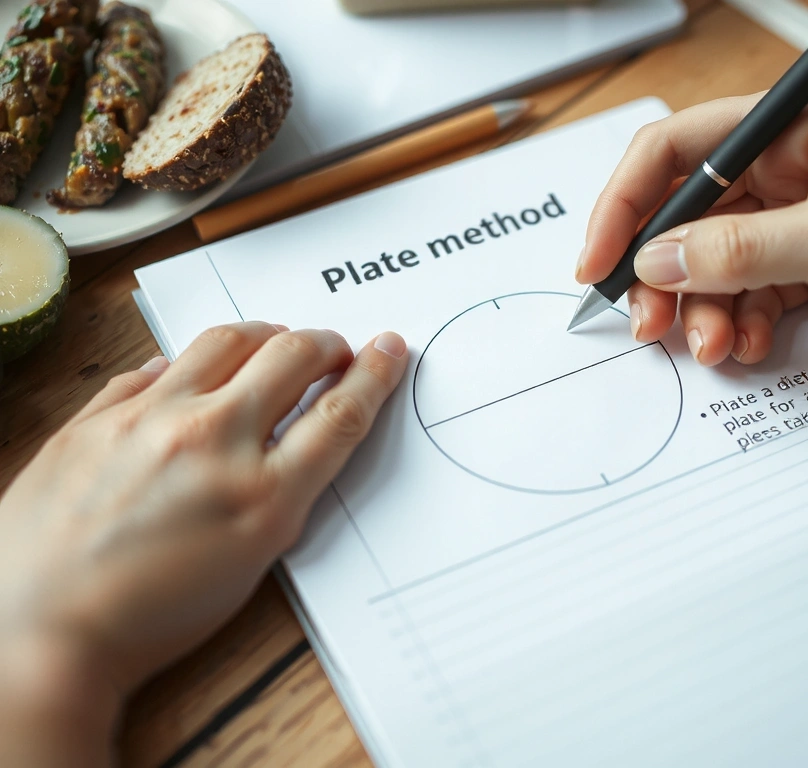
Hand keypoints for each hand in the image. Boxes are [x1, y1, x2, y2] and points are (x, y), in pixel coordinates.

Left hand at [0, 323, 407, 766]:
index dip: (375, 374)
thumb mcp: (249, 565)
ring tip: (272, 344)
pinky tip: (194, 374)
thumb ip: (281, 493)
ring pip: (229, 339)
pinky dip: (190, 363)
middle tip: (332, 349)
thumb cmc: (147, 618)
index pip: (339, 413)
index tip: (389, 349)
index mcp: (262, 497)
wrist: (40, 633)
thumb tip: (294, 435)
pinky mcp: (98, 413)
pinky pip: (158, 364)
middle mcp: (212, 441)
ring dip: (266, 335)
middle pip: (294, 356)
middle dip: (327, 344)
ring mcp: (149, 418)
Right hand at [577, 87, 807, 377]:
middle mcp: (784, 175)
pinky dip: (732, 327)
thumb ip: (746, 248)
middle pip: (681, 217)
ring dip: (697, 311)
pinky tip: (748, 345)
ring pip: (706, 268)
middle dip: (658, 273)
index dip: (626, 203)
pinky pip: (740, 300)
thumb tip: (657, 260)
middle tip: (648, 322)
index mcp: (793, 132)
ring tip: (714, 346)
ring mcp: (791, 228)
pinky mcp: (804, 274)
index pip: (678, 150)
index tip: (598, 262)